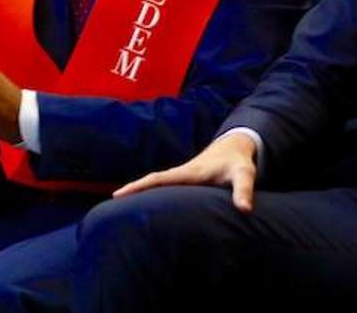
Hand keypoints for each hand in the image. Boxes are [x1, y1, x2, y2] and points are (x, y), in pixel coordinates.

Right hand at [114, 132, 259, 212]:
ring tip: (121, 206)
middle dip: (132, 190)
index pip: (159, 179)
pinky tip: (146, 204)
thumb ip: (244, 191)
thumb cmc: (238, 162)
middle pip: (152, 182)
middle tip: (111, 204)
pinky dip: (151, 193)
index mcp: (190, 173)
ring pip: (156, 185)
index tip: (119, 194)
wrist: (235, 147)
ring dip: (140, 192)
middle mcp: (182, 174)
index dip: (140, 186)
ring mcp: (182, 177)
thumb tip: (244, 210)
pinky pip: (164, 187)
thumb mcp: (244, 174)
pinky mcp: (186, 181)